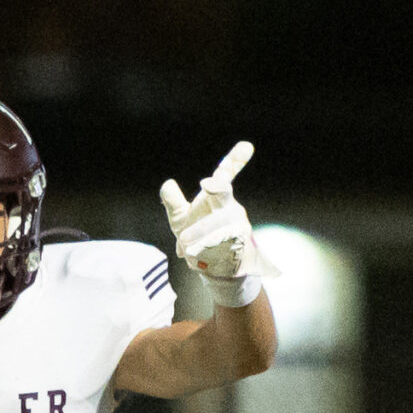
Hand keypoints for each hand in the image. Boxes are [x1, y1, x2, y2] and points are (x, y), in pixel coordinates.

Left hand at [159, 142, 267, 304]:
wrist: (215, 266)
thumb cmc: (199, 237)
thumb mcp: (181, 219)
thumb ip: (174, 202)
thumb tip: (167, 184)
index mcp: (217, 198)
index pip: (226, 175)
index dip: (235, 160)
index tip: (245, 146)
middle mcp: (231, 208)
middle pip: (224, 194)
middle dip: (217, 188)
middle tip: (206, 184)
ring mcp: (238, 225)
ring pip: (221, 224)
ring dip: (202, 232)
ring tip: (185, 242)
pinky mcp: (239, 244)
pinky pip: (224, 244)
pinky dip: (207, 248)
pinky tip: (193, 254)